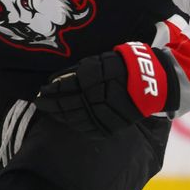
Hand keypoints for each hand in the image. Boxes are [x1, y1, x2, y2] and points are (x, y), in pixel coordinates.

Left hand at [35, 42, 177, 136]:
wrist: (150, 83)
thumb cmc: (121, 66)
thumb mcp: (98, 61)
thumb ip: (76, 72)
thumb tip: (54, 81)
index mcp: (92, 80)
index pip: (64, 88)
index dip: (50, 91)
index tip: (40, 91)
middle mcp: (95, 99)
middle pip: (65, 105)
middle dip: (50, 104)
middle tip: (39, 102)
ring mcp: (103, 115)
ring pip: (74, 118)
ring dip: (58, 115)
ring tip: (49, 111)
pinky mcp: (109, 126)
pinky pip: (86, 128)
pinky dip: (73, 124)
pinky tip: (65, 120)